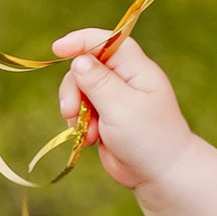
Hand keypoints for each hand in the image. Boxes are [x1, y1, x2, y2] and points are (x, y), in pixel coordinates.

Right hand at [51, 28, 194, 193]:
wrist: (160, 174)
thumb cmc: (148, 137)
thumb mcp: (121, 107)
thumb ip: (98, 82)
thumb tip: (79, 60)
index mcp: (135, 68)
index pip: (106, 41)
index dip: (81, 41)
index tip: (57, 49)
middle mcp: (124, 78)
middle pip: (86, 67)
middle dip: (73, 88)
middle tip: (71, 112)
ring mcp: (114, 98)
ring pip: (80, 90)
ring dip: (76, 109)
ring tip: (87, 133)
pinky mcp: (105, 117)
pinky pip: (82, 110)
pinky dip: (80, 123)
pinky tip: (90, 140)